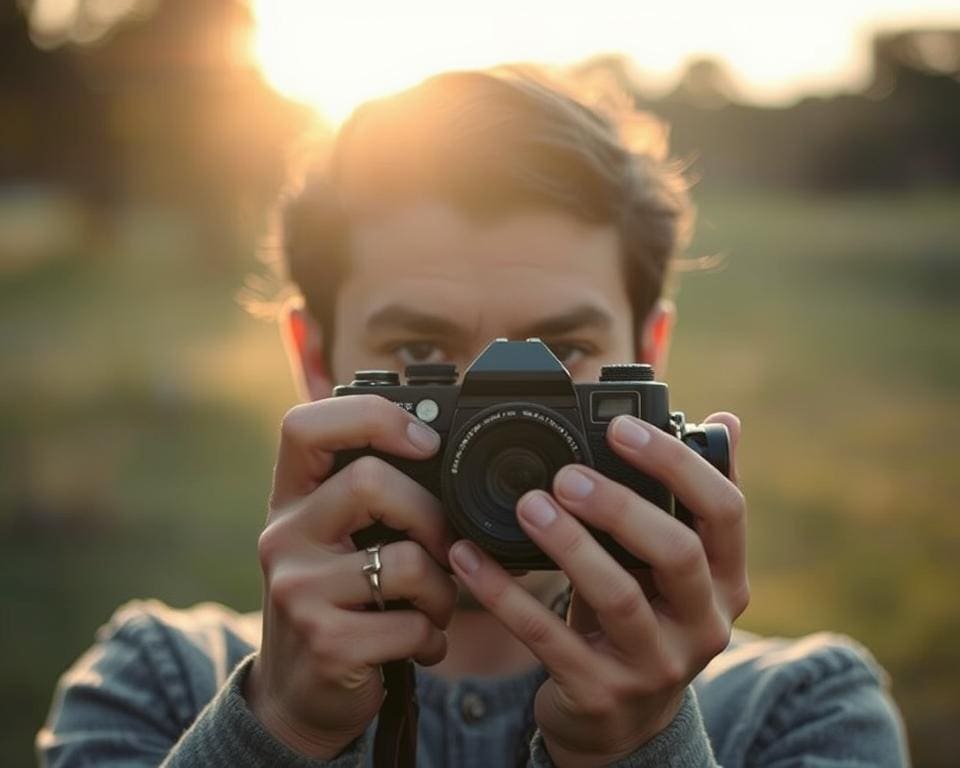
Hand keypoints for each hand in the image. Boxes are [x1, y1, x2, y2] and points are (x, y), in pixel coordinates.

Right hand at [245, 395, 458, 758]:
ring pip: (405, 560)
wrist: (295, 696)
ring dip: (443, 590)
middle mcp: (283, 536)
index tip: (426, 443)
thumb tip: (444, 454)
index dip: (370, 416)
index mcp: (290, 500)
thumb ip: (368, 499)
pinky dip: (433, 637)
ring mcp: (297, 590)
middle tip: (446, 548)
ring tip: (433, 607)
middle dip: (432, 515)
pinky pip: (411, 623)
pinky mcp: (325, 642)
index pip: (304, 425)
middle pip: (370, 481)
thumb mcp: (334, 541)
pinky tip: (420, 645)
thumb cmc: (335, 603)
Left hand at [448, 413, 747, 766]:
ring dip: (568, 545)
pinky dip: (503, 594)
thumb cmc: (647, 618)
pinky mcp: (599, 692)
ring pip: (617, 597)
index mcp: (726, 579)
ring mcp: (654, 664)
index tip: (622, 428)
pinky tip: (468, 557)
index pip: (725, 509)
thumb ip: (694, 497)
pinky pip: (547, 637)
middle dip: (620, 507)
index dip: (677, 463)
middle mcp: (703, 623)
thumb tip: (726, 419)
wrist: (623, 723)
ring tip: (528, 506)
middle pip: (677, 553)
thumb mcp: (676, 565)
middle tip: (567, 478)